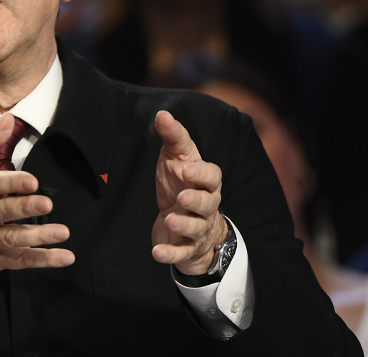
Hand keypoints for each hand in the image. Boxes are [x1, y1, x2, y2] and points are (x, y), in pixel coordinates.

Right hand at [0, 114, 73, 314]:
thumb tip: (7, 119)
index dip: (10, 183)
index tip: (31, 180)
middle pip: (0, 212)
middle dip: (24, 208)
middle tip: (46, 203)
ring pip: (11, 239)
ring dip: (38, 237)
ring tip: (62, 231)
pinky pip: (19, 260)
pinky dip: (43, 259)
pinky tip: (64, 256)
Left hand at [151, 111, 226, 275]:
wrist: (184, 220)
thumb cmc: (180, 183)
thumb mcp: (176, 158)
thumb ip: (172, 137)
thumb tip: (162, 114)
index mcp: (206, 183)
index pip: (211, 176)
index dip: (200, 173)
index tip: (185, 168)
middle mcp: (206, 206)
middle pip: (207, 204)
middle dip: (196, 201)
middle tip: (182, 197)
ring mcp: (197, 229)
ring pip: (196, 228)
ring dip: (184, 225)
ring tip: (170, 220)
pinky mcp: (185, 248)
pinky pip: (180, 253)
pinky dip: (169, 254)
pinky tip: (156, 253)